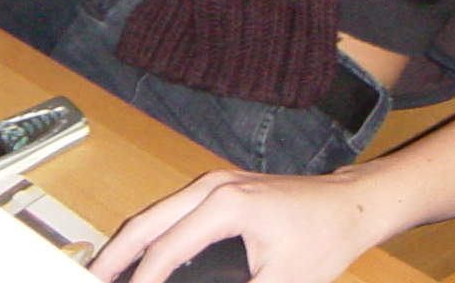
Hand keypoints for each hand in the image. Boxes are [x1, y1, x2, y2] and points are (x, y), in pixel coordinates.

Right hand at [92, 168, 390, 282]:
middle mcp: (212, 186)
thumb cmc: (322, 240)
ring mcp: (214, 183)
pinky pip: (170, 213)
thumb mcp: (281, 282)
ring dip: (127, 247)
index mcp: (225, 205)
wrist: (349, 205)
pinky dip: (149, 236)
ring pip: (154, 215)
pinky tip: (140, 261)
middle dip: (112, 259)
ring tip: (106, 278)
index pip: (164, 251)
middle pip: (144, 224)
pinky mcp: (219, 188)